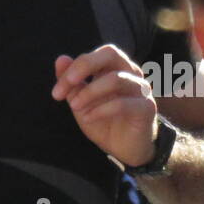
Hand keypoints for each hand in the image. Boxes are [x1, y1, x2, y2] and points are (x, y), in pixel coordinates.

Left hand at [51, 45, 157, 167]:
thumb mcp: (81, 102)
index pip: (94, 56)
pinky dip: (100, 110)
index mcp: (114, 68)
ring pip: (115, 79)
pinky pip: (122, 104)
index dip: (74, 68)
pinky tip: (89, 119)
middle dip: (85, 65)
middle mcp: (130, 73)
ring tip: (76, 107)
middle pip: (111, 53)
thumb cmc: (104, 121)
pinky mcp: (146, 108)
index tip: (57, 91)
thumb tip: (61, 59)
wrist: (124, 149)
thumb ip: (72, 82)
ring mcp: (141, 89)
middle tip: (69, 83)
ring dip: (90, 92)